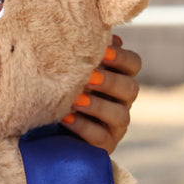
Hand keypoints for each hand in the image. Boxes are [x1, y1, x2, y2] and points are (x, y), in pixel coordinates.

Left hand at [62, 33, 140, 153]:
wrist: (49, 128)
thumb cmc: (63, 89)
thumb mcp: (72, 70)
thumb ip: (86, 54)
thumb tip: (107, 37)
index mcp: (120, 78)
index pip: (134, 64)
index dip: (122, 57)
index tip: (103, 51)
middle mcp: (123, 102)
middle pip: (131, 88)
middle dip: (110, 82)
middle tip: (88, 76)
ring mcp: (117, 126)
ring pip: (120, 115)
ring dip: (97, 106)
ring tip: (75, 100)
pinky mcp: (105, 145)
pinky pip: (101, 137)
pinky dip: (83, 126)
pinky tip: (66, 117)